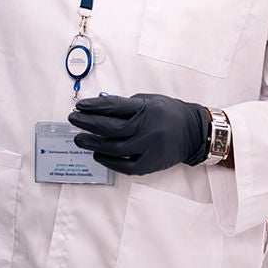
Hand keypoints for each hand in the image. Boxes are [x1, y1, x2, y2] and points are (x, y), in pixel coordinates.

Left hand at [67, 93, 209, 175]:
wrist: (194, 132)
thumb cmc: (168, 113)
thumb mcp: (149, 100)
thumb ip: (127, 105)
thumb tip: (100, 109)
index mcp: (146, 109)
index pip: (114, 106)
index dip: (94, 106)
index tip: (80, 106)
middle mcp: (147, 128)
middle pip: (111, 128)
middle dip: (88, 124)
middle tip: (73, 120)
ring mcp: (149, 148)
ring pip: (115, 148)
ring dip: (94, 143)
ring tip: (79, 139)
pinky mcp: (151, 164)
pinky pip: (125, 166)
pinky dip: (109, 161)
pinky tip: (97, 154)